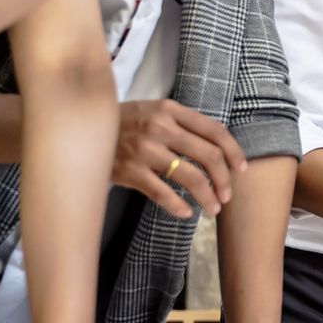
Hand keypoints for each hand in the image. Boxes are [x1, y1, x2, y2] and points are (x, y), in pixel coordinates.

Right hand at [112, 100, 246, 219]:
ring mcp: (144, 150)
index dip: (234, 152)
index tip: (241, 169)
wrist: (81, 129)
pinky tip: (186, 212)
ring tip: (212, 209)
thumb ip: (183, 124)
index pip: (215, 130)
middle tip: (227, 196)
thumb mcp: (155, 112)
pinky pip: (163, 193)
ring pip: (191, 178)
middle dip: (224, 180)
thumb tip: (219, 149)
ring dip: (207, 197)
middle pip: (209, 156)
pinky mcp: (130, 171)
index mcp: (170, 110)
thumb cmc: (126, 123)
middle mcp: (160, 127)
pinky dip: (179, 207)